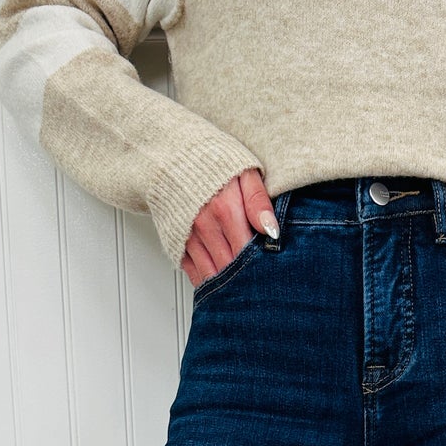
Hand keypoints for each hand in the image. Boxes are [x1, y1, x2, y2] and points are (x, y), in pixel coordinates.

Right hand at [182, 167, 278, 288]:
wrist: (172, 154)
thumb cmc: (212, 162)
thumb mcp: (244, 172)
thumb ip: (259, 201)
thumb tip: (272, 231)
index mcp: (225, 209)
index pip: (248, 251)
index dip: (262, 266)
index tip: (273, 273)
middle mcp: (204, 226)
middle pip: (230, 267)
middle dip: (247, 279)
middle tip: (262, 286)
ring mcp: (188, 237)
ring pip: (211, 274)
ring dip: (227, 285)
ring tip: (243, 290)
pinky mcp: (177, 242)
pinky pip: (193, 271)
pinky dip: (207, 281)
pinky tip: (220, 283)